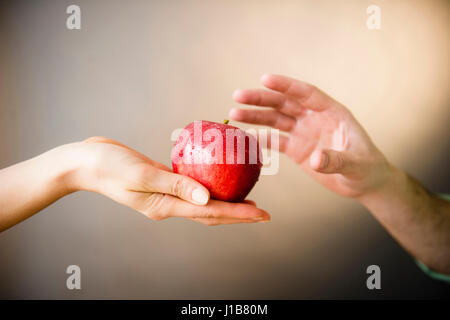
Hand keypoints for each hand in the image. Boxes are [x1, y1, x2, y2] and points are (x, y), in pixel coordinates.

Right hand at [69, 137, 269, 225]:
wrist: (87, 162)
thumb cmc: (109, 166)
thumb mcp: (141, 174)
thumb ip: (175, 185)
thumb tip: (206, 198)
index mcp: (165, 207)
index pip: (209, 213)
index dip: (238, 214)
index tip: (261, 214)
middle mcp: (169, 205)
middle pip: (211, 213)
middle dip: (238, 215)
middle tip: (263, 213)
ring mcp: (166, 195)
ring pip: (203, 202)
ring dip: (226, 203)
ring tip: (248, 201)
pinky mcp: (163, 183)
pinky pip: (192, 186)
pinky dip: (209, 186)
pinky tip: (219, 177)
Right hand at [229, 74, 390, 197]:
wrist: (363, 182)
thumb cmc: (365, 169)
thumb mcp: (355, 165)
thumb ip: (337, 160)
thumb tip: (316, 159)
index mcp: (331, 112)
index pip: (305, 93)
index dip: (286, 85)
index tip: (265, 79)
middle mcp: (313, 118)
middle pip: (284, 103)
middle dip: (261, 99)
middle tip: (238, 95)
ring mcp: (303, 132)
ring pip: (275, 119)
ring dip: (255, 116)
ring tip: (233, 113)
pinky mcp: (296, 149)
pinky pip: (275, 140)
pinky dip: (260, 137)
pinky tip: (244, 135)